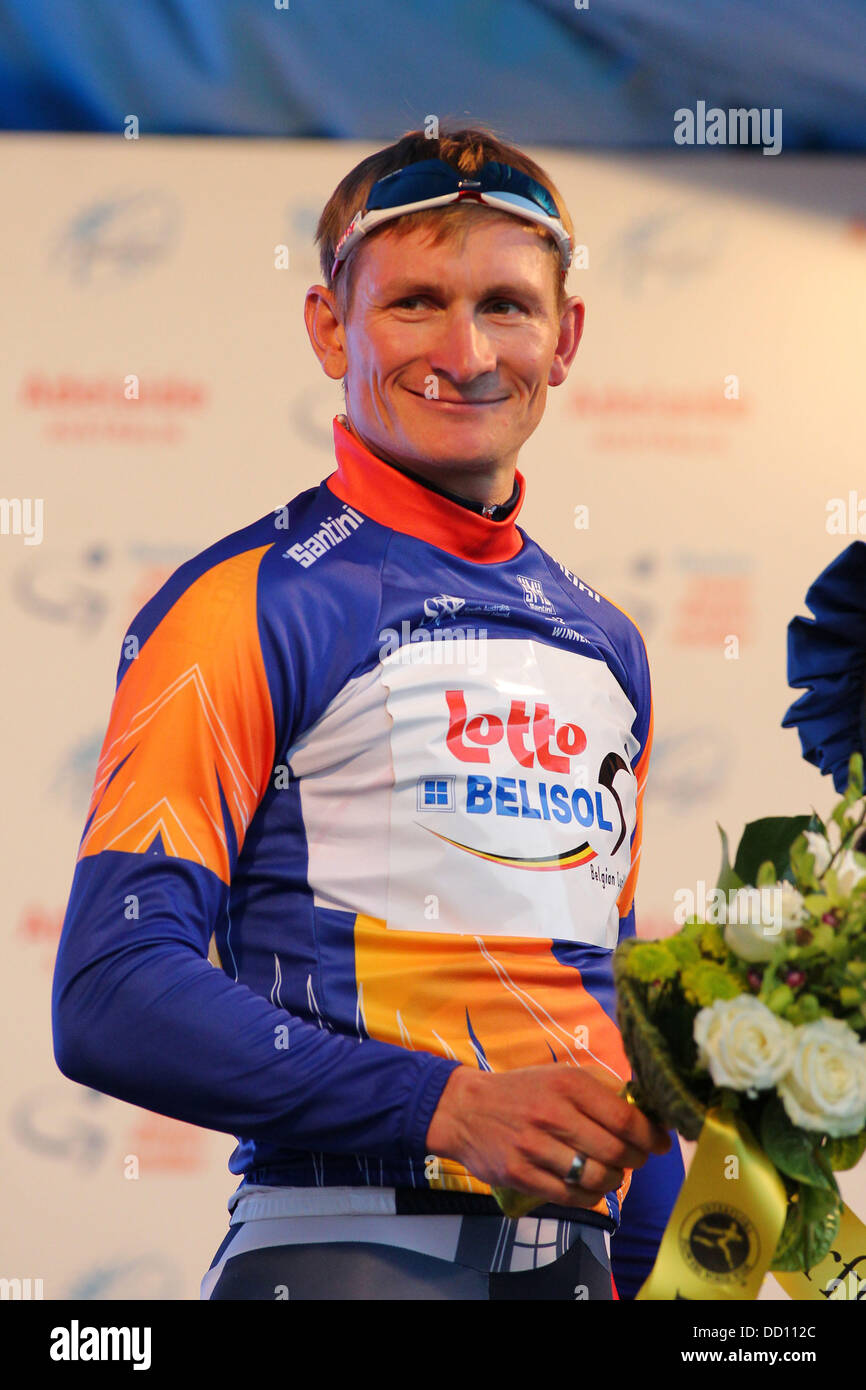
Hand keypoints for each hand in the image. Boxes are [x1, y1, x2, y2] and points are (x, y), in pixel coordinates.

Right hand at [425, 1062, 670, 1210]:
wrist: (464, 1108)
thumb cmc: (521, 1092)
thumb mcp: (558, 1075)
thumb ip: (599, 1090)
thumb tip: (644, 1110)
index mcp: (568, 1084)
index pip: (625, 1117)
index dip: (651, 1136)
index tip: (661, 1143)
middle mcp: (553, 1114)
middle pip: (615, 1151)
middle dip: (636, 1160)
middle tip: (635, 1159)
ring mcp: (535, 1147)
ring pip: (596, 1177)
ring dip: (613, 1180)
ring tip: (612, 1174)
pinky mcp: (521, 1174)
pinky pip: (571, 1195)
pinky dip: (589, 1196)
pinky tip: (590, 1187)